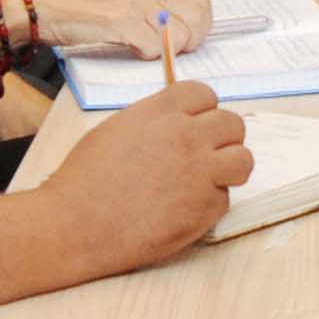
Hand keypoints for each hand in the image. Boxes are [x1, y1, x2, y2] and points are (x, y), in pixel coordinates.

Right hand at [20, 0, 206, 57]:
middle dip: (192, 41)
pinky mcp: (119, 20)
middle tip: (174, 51)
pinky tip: (132, 51)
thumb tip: (175, 23)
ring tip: (148, 50)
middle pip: (197, 18)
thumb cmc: (71, 1)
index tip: (191, 38)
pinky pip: (154, 46)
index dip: (201, 25)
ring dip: (170, 50)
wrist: (34, 5)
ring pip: (181, 34)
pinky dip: (148, 55)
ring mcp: (133, 1)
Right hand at [40, 81, 250, 263]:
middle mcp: (187, 136)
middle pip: (232, 124)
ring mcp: (201, 171)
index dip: (202, 111)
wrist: (76, 224)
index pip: (205, 94)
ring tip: (208, 180)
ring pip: (243, 159)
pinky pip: (224, 198)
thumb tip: (176, 122)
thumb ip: (154, 122)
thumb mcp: (116, 130)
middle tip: (205, 156)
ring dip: (230, 168)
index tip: (196, 125)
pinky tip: (182, 209)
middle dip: (222, 138)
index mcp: (161, 112)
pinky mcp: (205, 207)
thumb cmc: (84, 180)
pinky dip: (209, 204)